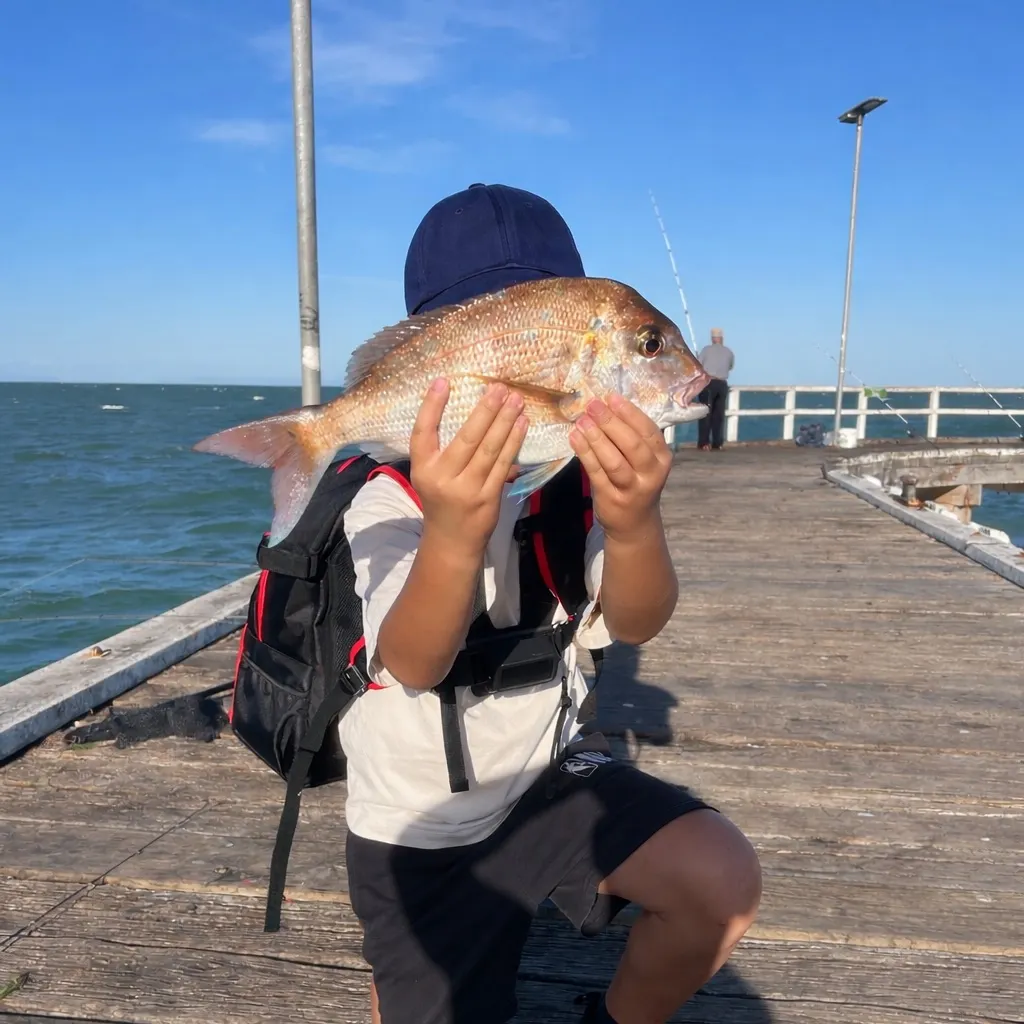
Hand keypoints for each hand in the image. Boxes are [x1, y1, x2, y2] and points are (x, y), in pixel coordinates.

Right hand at [409, 378, 526, 553]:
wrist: (451, 541)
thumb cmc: (441, 499)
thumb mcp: (430, 474)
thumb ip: (442, 448)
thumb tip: (469, 410)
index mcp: (423, 469)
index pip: (422, 433)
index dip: (431, 407)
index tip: (443, 381)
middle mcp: (442, 478)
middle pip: (466, 438)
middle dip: (485, 410)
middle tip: (499, 387)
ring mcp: (466, 490)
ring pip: (489, 449)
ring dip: (504, 421)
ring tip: (515, 399)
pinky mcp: (488, 498)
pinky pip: (503, 464)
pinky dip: (514, 442)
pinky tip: (521, 424)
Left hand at [568, 393, 671, 540]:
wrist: (634, 523)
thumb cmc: (637, 481)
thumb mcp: (645, 460)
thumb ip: (631, 437)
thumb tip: (606, 405)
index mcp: (662, 458)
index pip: (648, 431)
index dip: (629, 412)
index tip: (610, 396)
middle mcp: (651, 474)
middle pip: (631, 444)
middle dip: (611, 422)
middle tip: (593, 405)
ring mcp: (631, 488)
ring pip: (614, 461)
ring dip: (597, 438)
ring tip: (582, 421)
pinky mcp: (611, 498)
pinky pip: (596, 473)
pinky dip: (585, 454)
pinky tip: (575, 438)